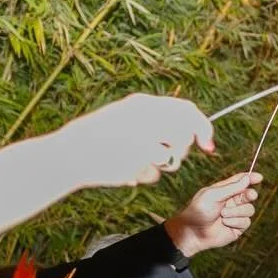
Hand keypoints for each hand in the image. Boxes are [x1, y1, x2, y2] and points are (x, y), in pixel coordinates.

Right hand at [54, 93, 214, 187]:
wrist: (68, 153)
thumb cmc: (97, 137)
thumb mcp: (124, 118)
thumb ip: (155, 121)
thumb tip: (192, 131)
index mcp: (141, 102)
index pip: (187, 110)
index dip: (203, 128)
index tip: (208, 146)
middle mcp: (146, 116)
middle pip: (186, 135)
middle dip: (181, 150)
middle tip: (161, 156)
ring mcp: (143, 136)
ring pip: (175, 156)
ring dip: (164, 164)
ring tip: (138, 160)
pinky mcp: (138, 159)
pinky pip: (156, 173)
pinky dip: (145, 175)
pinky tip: (126, 169)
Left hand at [164, 172, 260, 256]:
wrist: (194, 232)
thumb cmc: (199, 210)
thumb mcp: (213, 195)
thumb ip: (232, 187)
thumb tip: (247, 178)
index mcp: (224, 190)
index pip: (240, 181)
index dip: (250, 178)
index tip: (259, 177)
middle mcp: (232, 202)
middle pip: (249, 195)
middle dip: (250, 195)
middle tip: (250, 195)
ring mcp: (236, 214)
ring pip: (250, 209)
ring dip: (236, 212)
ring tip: (223, 215)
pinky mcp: (238, 227)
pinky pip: (246, 221)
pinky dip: (235, 221)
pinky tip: (225, 223)